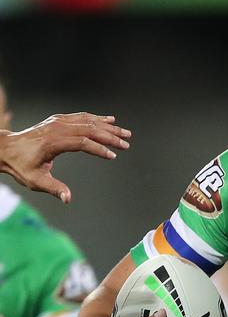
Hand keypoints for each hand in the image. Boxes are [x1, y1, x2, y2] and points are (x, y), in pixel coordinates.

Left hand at [0, 113, 130, 202]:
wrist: (6, 149)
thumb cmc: (21, 166)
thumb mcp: (36, 181)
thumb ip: (54, 189)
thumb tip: (68, 199)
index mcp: (53, 142)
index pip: (82, 142)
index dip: (99, 149)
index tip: (113, 156)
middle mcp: (56, 128)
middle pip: (88, 129)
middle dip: (110, 136)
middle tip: (126, 143)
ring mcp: (57, 122)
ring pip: (87, 121)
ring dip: (107, 127)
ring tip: (124, 132)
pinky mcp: (58, 120)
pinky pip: (81, 116)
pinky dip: (96, 118)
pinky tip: (109, 120)